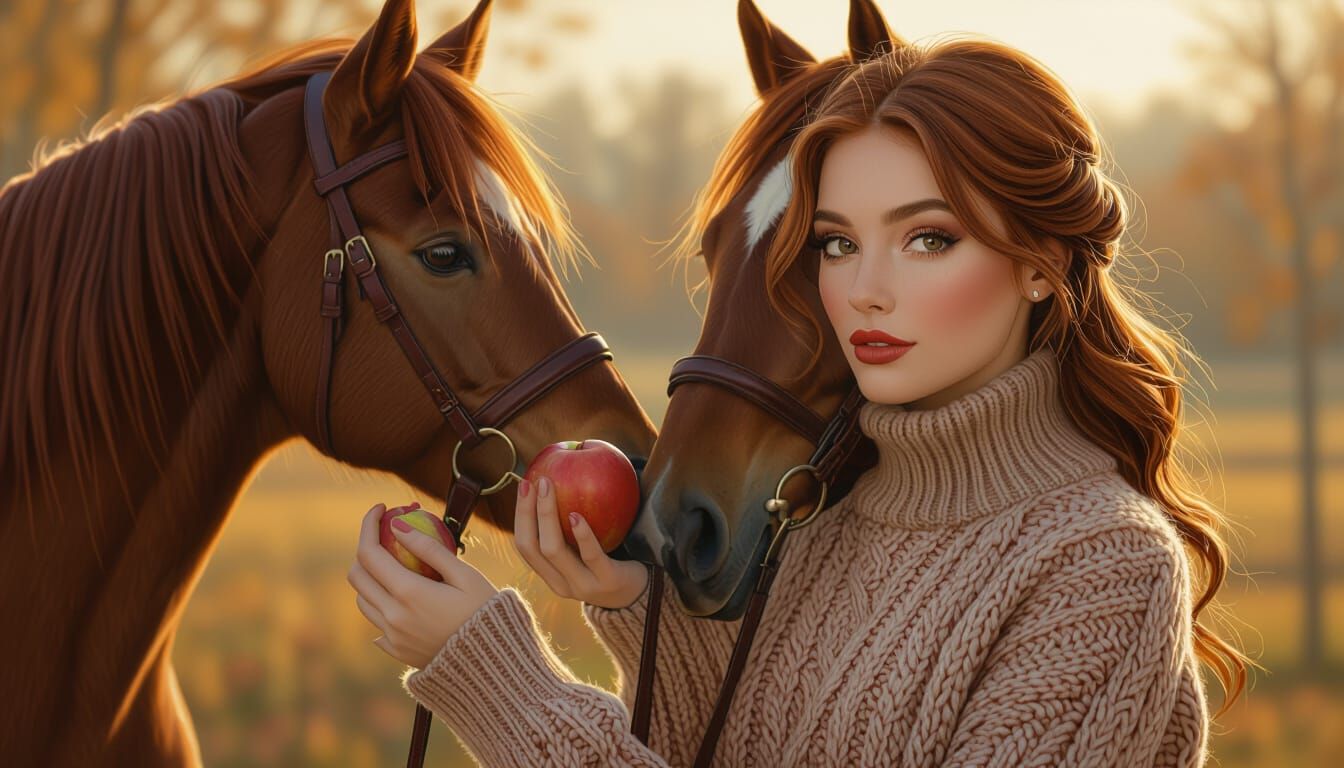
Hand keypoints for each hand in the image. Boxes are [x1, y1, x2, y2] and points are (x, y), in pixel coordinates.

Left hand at [347, 502, 498, 668]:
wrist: (494, 666)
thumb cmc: (486, 613)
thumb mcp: (465, 576)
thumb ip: (430, 549)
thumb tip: (399, 525)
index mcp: (409, 593)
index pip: (369, 552)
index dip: (369, 525)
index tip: (380, 509)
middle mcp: (393, 617)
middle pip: (357, 576)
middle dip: (365, 549)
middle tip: (386, 537)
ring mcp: (392, 637)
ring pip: (363, 600)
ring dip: (371, 578)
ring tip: (397, 567)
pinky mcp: (396, 652)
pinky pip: (376, 624)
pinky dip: (381, 606)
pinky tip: (404, 601)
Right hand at [513, 476, 648, 609]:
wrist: (639, 592)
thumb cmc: (607, 561)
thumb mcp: (582, 550)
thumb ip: (566, 528)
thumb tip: (555, 479)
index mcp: (550, 576)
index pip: (524, 545)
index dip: (520, 515)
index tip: (524, 485)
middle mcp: (560, 585)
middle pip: (532, 547)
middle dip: (527, 512)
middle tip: (534, 481)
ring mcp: (583, 586)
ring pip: (554, 550)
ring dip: (546, 515)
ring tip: (548, 487)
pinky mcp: (607, 581)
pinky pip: (591, 555)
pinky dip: (581, 534)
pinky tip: (576, 514)